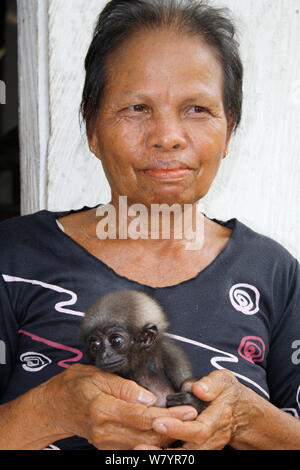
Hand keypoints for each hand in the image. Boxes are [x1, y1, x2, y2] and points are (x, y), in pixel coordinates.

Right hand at [46, 364, 198, 448]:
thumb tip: (148, 398)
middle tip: (195, 417)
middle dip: (175, 428)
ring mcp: (107, 443)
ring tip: (187, 424)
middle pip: (148, 435)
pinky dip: (154, 442)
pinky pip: (136, 448)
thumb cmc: (76, 385)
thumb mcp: (97, 376)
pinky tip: (168, 432)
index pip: (143, 416)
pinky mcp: (109, 447)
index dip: (169, 415)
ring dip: (167, 437)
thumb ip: (124, 388)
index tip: (188, 410)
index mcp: (104, 410)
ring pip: (145, 445)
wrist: (55, 406)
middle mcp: (106, 431)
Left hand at [135, 369, 250, 449]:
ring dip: (163, 457)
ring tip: (140, 451)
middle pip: (189, 451)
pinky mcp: (199, 449)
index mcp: (216, 420)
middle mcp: (211, 438)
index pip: (198, 430)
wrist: (242, 413)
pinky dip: (167, 455)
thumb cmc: (229, 393)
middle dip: (165, 452)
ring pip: (187, 457)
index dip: (178, 429)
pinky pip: (185, 456)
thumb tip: (198, 389)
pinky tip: (149, 450)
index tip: (159, 422)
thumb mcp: (225, 381)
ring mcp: (206, 447)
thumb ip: (212, 383)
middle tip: (141, 445)